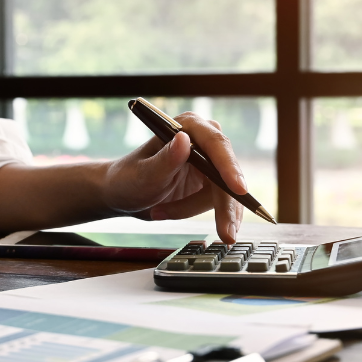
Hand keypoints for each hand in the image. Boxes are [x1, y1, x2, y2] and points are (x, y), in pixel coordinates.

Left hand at [101, 112, 246, 242]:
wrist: (123, 195)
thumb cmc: (128, 179)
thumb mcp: (144, 174)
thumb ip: (165, 159)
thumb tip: (184, 140)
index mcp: (186, 127)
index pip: (215, 144)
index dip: (229, 167)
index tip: (238, 189)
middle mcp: (202, 140)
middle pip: (226, 173)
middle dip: (224, 205)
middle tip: (226, 234)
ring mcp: (209, 162)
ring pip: (224, 193)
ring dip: (194, 209)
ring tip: (161, 212)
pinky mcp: (211, 182)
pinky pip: (221, 203)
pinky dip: (204, 215)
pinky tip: (176, 215)